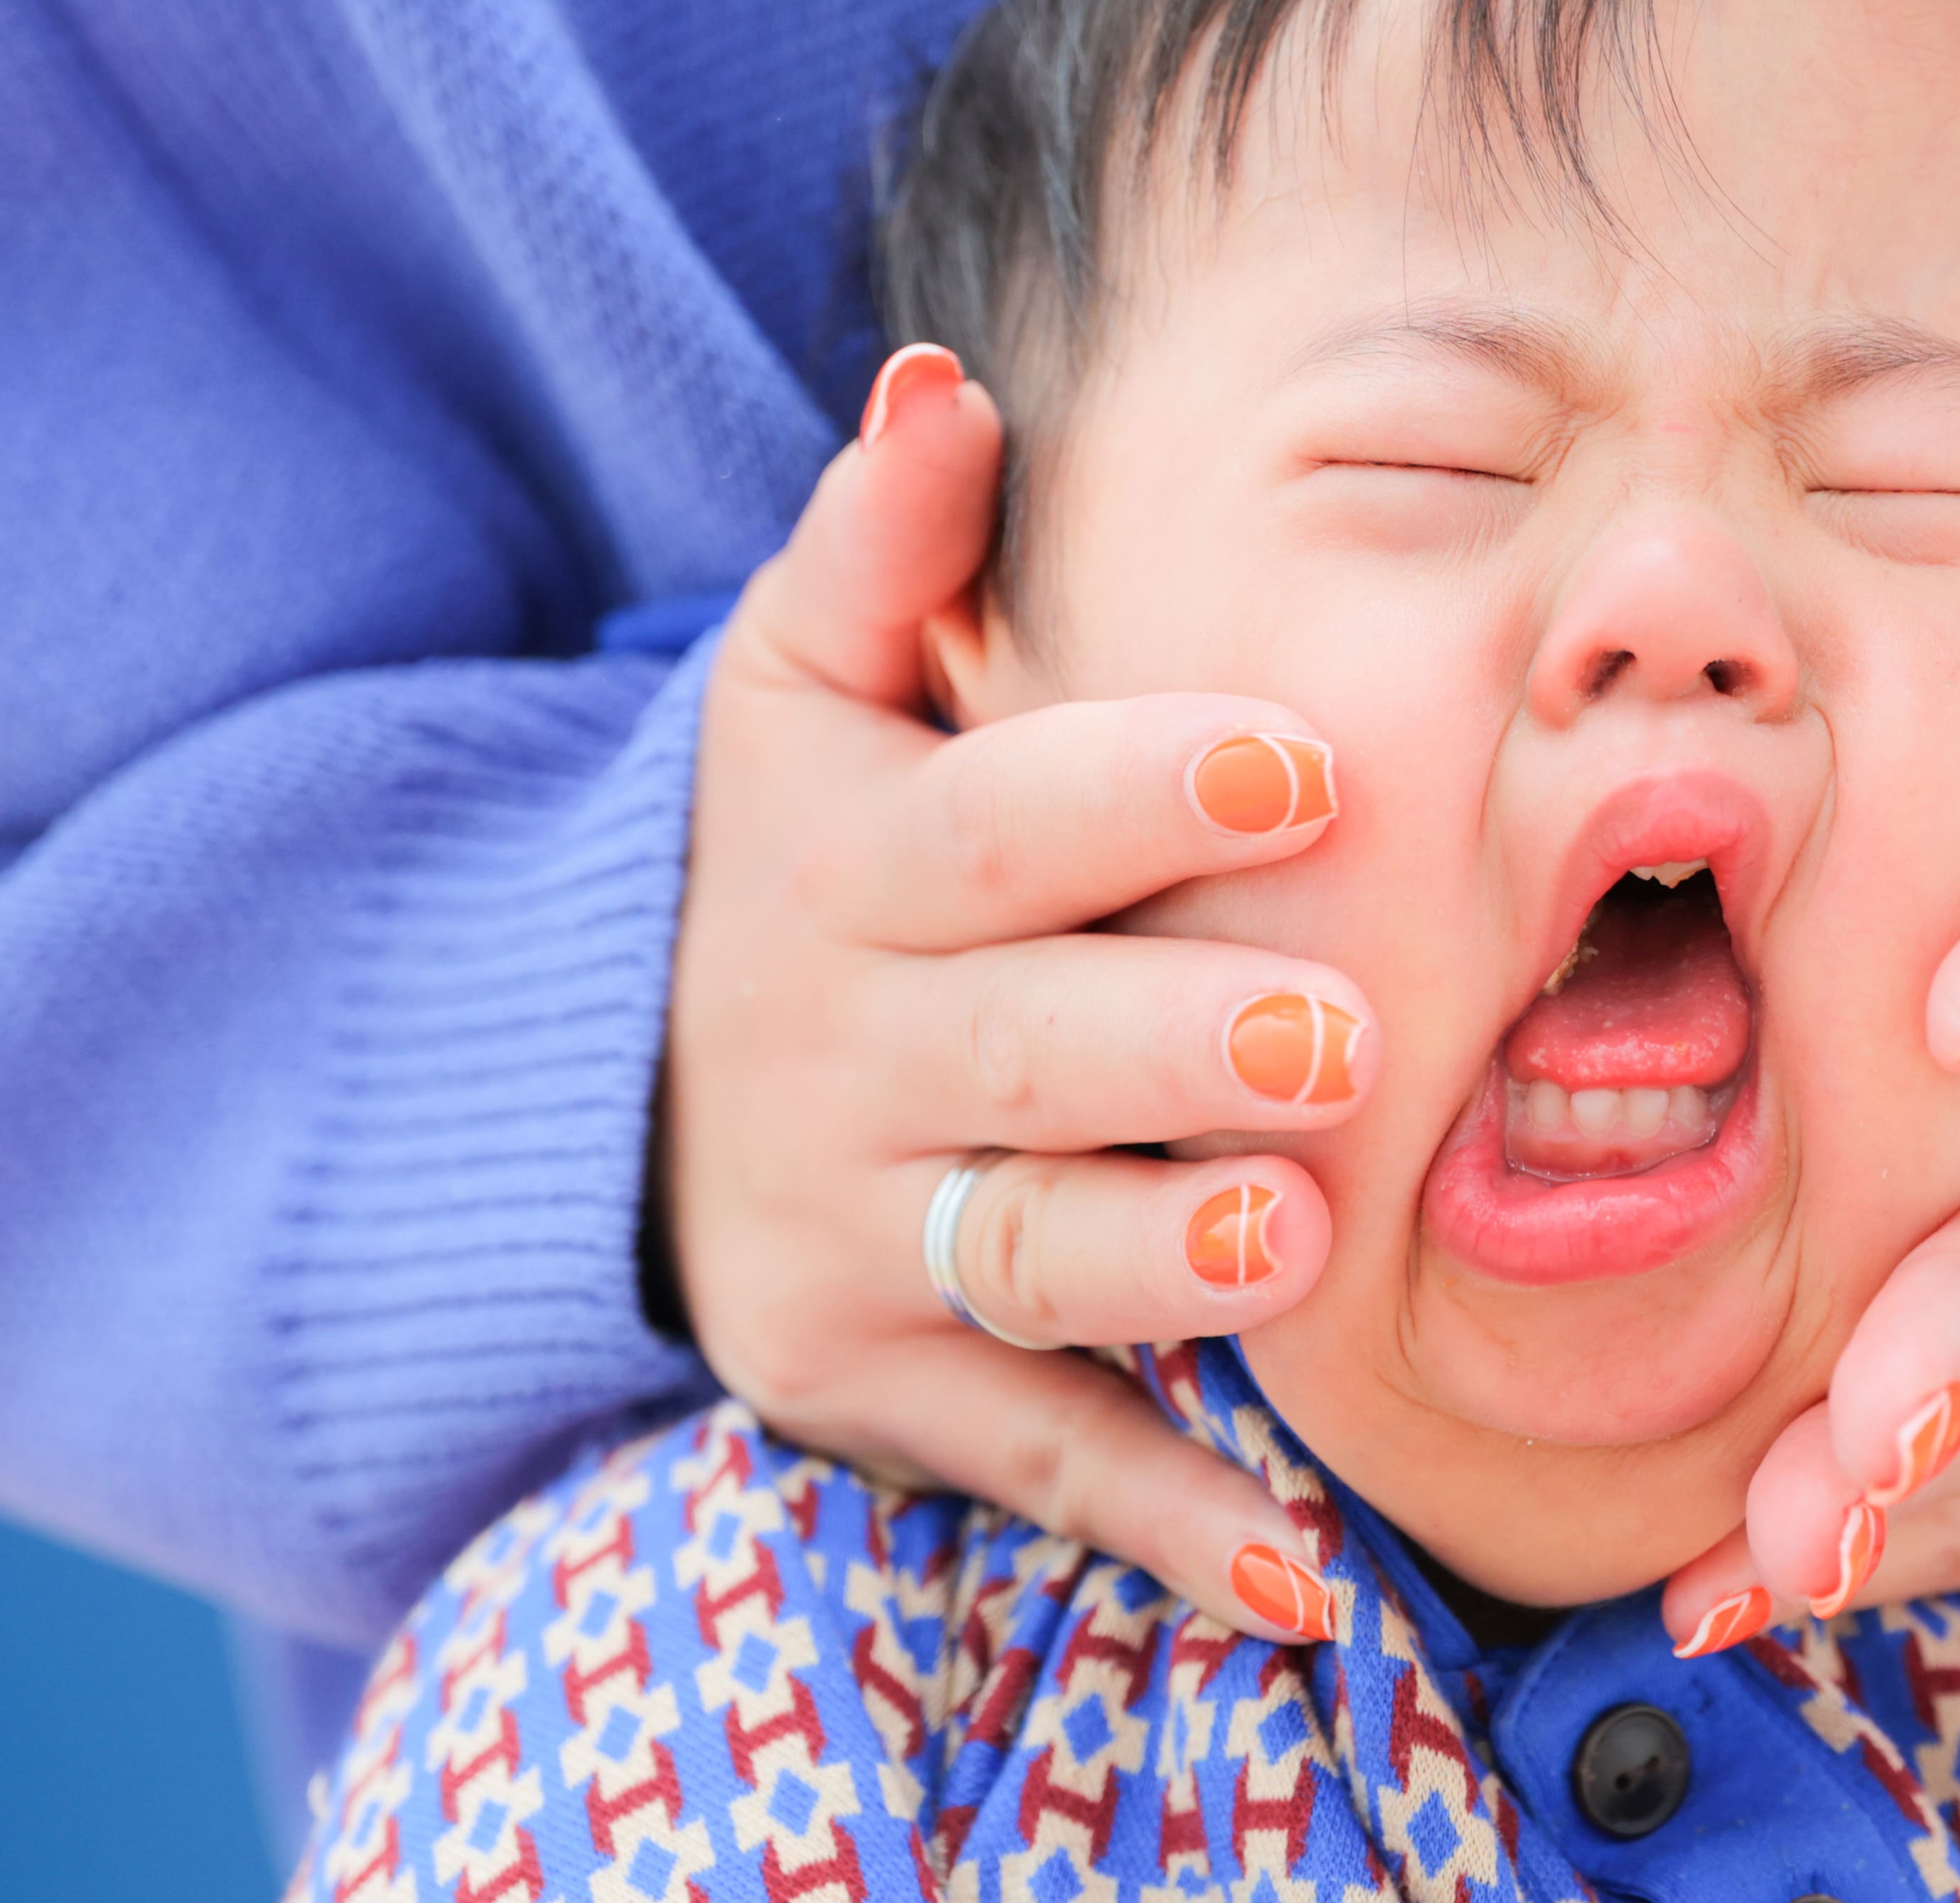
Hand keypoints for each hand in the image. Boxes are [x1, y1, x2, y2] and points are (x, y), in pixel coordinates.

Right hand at [659, 346, 1356, 1640]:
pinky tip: (1310, 1578)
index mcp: (850, 869)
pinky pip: (1039, 1456)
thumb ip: (882, 549)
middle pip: (1024, 1051)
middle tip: (1339, 1038)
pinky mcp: (877, 1380)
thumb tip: (949, 381)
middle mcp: (842, 1057)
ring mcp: (856, 1234)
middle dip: (1179, 1049)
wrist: (620, 1084)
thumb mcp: (796, 693)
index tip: (1300, 762)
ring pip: (1030, 1261)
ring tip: (1289, 1248)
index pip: (995, 824)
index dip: (1136, 789)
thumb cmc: (805, 860)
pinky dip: (1171, 1525)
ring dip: (1161, 1270)